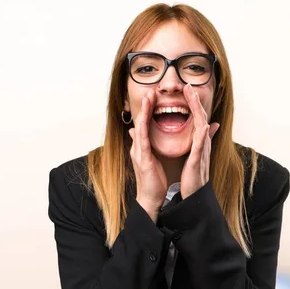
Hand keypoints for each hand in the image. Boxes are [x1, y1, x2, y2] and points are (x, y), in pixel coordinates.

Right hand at [128, 89, 166, 221]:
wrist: (151, 198)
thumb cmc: (154, 180)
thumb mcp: (149, 158)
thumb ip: (143, 144)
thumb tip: (135, 130)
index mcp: (142, 146)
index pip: (144, 123)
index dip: (147, 109)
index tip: (153, 96)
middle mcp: (138, 147)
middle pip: (140, 121)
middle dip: (144, 105)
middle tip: (149, 90)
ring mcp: (139, 152)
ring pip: (140, 127)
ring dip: (143, 111)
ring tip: (147, 98)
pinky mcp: (142, 159)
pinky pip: (143, 140)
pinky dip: (144, 127)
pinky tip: (145, 118)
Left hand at [180, 84, 219, 198]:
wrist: (195, 194)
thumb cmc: (193, 175)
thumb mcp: (197, 154)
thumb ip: (202, 139)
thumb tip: (212, 125)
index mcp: (199, 141)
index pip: (196, 118)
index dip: (193, 103)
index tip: (187, 88)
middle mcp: (203, 143)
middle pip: (200, 117)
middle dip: (195, 101)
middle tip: (189, 85)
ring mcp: (201, 151)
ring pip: (201, 127)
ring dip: (198, 111)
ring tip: (193, 97)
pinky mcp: (197, 161)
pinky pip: (201, 146)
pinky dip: (202, 135)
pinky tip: (202, 126)